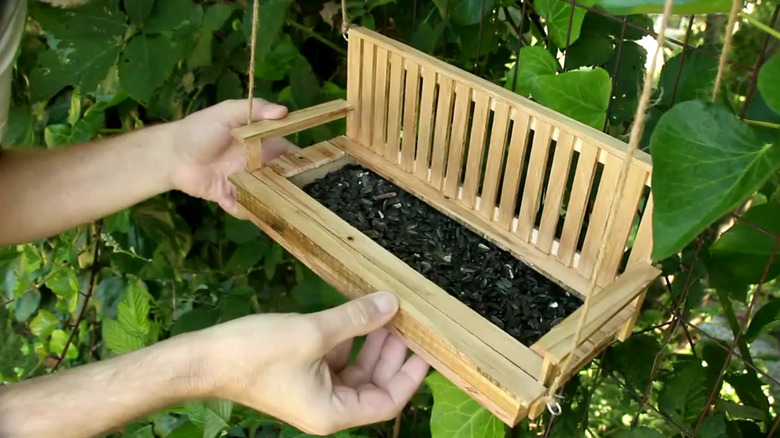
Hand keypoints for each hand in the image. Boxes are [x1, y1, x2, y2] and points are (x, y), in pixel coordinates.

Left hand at [168, 99, 298, 215]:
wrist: (170, 154)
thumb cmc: (199, 129)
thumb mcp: (227, 112)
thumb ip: (255, 109)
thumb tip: (284, 111)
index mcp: (259, 143)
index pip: (286, 153)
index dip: (299, 160)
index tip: (312, 169)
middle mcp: (255, 164)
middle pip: (279, 178)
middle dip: (288, 187)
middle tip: (296, 195)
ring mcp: (242, 182)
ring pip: (263, 196)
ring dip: (267, 202)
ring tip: (268, 205)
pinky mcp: (228, 196)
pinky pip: (242, 207)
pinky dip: (242, 210)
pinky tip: (231, 203)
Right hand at [197, 291, 429, 434]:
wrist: (203, 359)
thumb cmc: (258, 353)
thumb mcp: (314, 332)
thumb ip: (356, 319)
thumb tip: (392, 304)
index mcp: (334, 411)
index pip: (387, 402)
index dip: (410, 376)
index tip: (426, 349)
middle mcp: (327, 406)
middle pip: (373, 384)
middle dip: (391, 353)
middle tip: (407, 321)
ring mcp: (312, 390)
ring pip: (355, 369)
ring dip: (370, 342)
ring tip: (386, 312)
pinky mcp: (300, 373)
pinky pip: (334, 360)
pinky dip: (347, 340)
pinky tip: (354, 315)